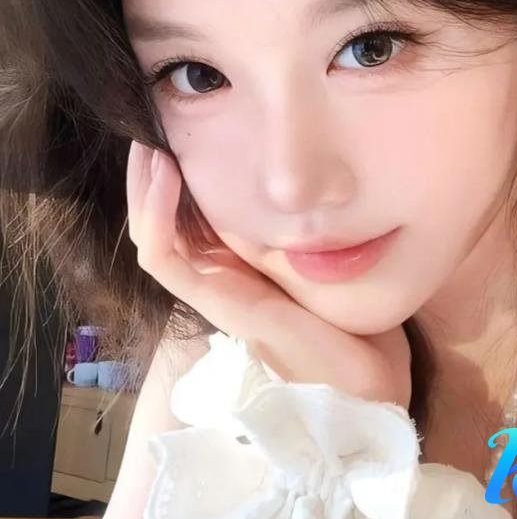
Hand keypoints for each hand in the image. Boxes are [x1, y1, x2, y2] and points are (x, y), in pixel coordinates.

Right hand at [125, 140, 411, 408]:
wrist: (370, 389)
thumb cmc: (361, 330)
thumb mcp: (338, 266)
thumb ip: (322, 235)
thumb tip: (333, 189)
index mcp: (248, 270)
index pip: (198, 220)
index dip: (184, 180)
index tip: (188, 134)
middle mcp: (226, 280)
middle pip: (171, 225)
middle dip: (157, 179)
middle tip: (157, 128)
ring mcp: (219, 293)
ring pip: (158, 237)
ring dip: (145, 190)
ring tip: (149, 143)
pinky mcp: (222, 305)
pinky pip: (167, 258)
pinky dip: (154, 215)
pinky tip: (162, 173)